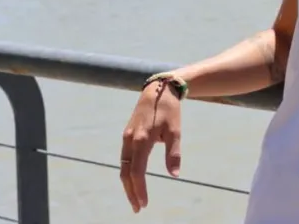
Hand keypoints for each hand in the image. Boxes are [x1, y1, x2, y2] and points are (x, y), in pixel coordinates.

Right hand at [119, 81, 182, 212]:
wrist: (157, 90)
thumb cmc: (169, 110)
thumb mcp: (175, 131)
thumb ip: (173, 153)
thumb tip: (175, 175)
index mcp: (141, 140)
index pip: (137, 171)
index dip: (139, 189)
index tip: (144, 203)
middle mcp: (130, 140)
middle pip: (125, 173)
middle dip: (131, 192)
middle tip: (138, 208)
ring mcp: (126, 138)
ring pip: (122, 167)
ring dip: (128, 184)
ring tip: (136, 198)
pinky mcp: (127, 135)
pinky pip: (124, 158)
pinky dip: (127, 172)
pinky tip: (134, 180)